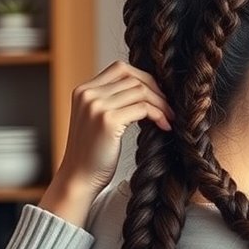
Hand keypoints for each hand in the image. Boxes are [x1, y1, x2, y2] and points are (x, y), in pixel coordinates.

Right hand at [40, 61, 171, 224]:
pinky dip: (158, 114)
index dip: (144, 79)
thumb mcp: (97, 120)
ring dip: (160, 103)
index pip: (120, 69)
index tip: (158, 95)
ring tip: (169, 118)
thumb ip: (112, 101)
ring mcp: (96, 106)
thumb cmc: (93, 154)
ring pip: (140, 90)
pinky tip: (164, 126)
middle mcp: (87, 94)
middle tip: (169, 107)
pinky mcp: (108, 120)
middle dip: (156, 90)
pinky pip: (143, 108)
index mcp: (83, 91)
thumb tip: (146, 89)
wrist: (79, 179)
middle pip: (132, 77)